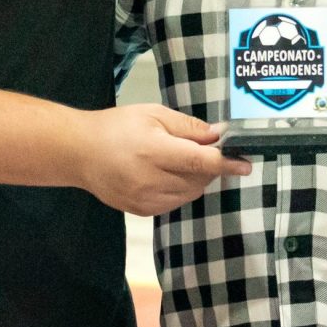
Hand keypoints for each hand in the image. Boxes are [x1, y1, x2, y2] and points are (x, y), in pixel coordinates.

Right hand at [76, 104, 250, 214]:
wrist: (79, 153)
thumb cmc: (117, 127)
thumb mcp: (153, 115)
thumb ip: (188, 128)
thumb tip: (219, 136)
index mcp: (153, 151)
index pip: (200, 161)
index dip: (226, 163)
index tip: (246, 164)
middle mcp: (150, 180)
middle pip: (199, 179)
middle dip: (207, 166)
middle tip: (198, 149)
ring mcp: (145, 200)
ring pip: (190, 194)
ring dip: (195, 179)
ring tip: (177, 160)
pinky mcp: (142, 211)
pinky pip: (175, 203)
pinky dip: (181, 190)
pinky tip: (166, 174)